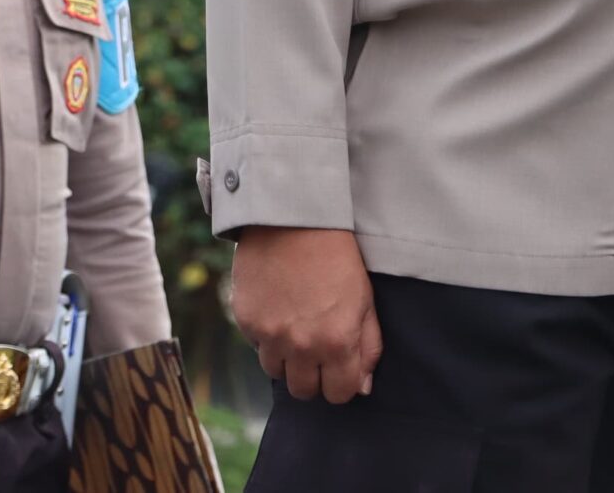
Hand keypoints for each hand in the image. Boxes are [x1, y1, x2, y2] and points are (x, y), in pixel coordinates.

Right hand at [228, 226, 382, 402]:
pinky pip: (256, 345)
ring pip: (276, 372)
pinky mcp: (245, 321)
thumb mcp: (365, 299)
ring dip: (287, 358)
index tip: (340, 367)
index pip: (339, 394)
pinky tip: (278, 308)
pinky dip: (267, 336)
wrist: (293, 218)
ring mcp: (269, 335)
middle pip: (304, 391)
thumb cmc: (336, 256)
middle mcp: (301, 345)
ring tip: (295, 327)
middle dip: (313, 375)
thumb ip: (368, 347)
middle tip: (316, 348)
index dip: (342, 383)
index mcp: (337, 342)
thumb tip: (361, 386)